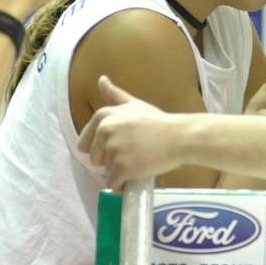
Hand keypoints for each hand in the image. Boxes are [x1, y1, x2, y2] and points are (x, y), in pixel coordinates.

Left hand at [78, 75, 186, 189]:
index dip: (102, 148)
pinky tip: (136, 176)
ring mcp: (113, 149)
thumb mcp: (135, 104)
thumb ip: (115, 94)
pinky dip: (123, 185)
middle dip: (111, 161)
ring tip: (140, 161)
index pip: (86, 142)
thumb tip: (101, 79)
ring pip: (106, 172)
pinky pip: (113, 184)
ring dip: (120, 171)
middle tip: (134, 152)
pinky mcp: (122, 167)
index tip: (122, 145)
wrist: (179, 137)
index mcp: (104, 116)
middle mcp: (105, 131)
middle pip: (95, 159)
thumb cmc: (159, 122)